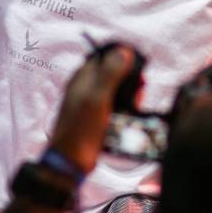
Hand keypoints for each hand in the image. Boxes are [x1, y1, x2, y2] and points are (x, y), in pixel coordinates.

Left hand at [47, 45, 135, 173]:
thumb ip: (110, 73)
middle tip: (140, 87)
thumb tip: (124, 51)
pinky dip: (125, 108)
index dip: (121, 57)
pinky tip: (131, 114)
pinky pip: (115, 107)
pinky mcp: (97, 118)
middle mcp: (86, 88)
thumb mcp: (97, 97)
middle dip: (129, 78)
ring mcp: (91, 103)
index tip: (137, 64)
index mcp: (82, 78)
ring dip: (129, 94)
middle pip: (113, 74)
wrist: (71, 161)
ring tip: (137, 102)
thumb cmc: (81, 128)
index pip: (104, 57)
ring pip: (116, 91)